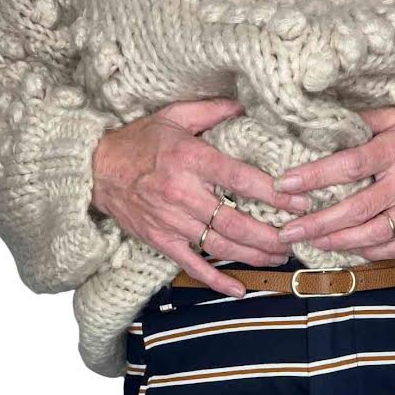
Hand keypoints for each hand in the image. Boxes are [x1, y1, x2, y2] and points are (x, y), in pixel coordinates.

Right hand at [91, 100, 310, 296]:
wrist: (95, 169)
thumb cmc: (138, 142)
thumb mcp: (174, 115)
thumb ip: (211, 111)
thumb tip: (246, 106)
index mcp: (191, 159)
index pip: (241, 179)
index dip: (274, 194)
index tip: (299, 202)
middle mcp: (183, 193)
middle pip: (236, 222)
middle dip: (271, 235)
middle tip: (294, 239)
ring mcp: (172, 222)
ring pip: (221, 246)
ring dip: (254, 256)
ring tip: (279, 258)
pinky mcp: (162, 242)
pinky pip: (193, 266)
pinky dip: (217, 281)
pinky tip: (240, 289)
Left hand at [274, 105, 394, 258]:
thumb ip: (367, 122)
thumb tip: (329, 124)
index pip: (349, 164)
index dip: (315, 176)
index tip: (286, 183)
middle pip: (355, 208)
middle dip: (317, 222)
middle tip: (288, 230)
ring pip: (372, 234)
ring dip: (337, 242)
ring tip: (311, 243)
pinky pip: (394, 248)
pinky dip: (368, 253)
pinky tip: (347, 250)